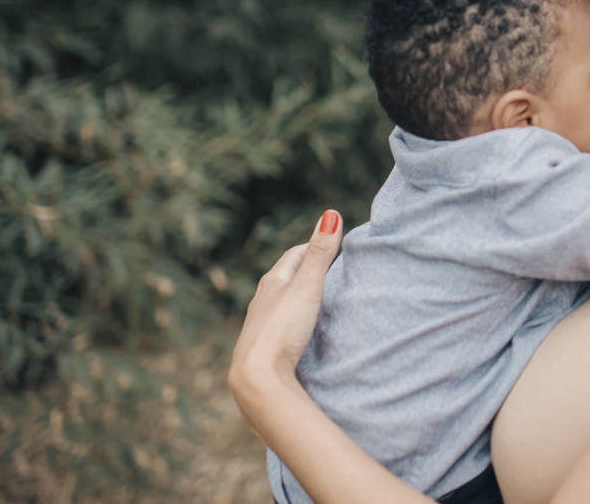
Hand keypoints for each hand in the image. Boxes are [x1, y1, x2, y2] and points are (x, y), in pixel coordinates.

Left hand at [229, 210, 342, 404]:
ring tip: (321, 297)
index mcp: (272, 281)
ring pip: (282, 301)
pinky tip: (303, 328)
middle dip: (307, 269)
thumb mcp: (307, 287)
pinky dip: (295, 318)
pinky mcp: (264, 346)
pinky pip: (282, 323)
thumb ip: (321, 254)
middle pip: (287, 277)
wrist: (257, 377)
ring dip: (300, 295)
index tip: (333, 243)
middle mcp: (262, 300)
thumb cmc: (282, 328)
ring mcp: (261, 324)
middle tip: (332, 267)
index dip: (313, 246)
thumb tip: (331, 213)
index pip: (294, 255)